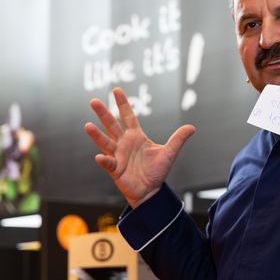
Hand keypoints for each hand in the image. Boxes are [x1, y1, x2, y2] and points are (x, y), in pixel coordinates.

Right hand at [84, 87, 195, 207]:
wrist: (151, 190)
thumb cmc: (157, 171)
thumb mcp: (170, 153)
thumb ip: (178, 139)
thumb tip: (192, 127)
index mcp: (136, 136)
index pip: (128, 116)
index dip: (123, 104)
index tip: (116, 90)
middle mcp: (124, 143)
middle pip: (112, 125)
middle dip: (103, 113)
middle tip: (93, 101)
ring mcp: (118, 155)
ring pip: (105, 142)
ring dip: (97, 135)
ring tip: (88, 126)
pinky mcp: (116, 169)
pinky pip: (109, 163)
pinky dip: (104, 160)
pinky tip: (99, 157)